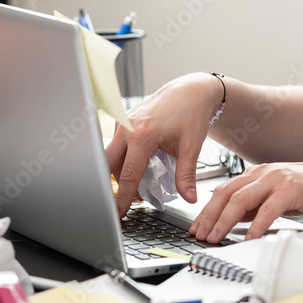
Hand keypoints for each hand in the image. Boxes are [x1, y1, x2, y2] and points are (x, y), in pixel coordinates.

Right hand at [106, 74, 221, 216]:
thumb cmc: (192, 113)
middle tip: (129, 200)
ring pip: (111, 155)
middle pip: (110, 166)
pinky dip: (124, 158)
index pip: (128, 175)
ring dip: (121, 171)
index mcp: (142, 135)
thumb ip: (186, 175)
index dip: (124, 197)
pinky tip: (139, 164)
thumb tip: (189, 197)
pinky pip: (116, 144)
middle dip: (117, 184)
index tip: (120, 212)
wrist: (191, 90)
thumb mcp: (191, 146)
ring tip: (140, 182)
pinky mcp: (123, 119)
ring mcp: (123, 121)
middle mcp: (127, 127)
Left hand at [188, 160, 302, 241]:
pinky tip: (248, 237)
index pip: (222, 191)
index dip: (206, 210)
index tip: (196, 227)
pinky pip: (267, 209)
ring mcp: (274, 180)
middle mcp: (261, 174)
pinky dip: (256, 225)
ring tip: (216, 236)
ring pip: (241, 200)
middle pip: (226, 194)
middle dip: (209, 216)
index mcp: (254, 174)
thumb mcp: (272, 196)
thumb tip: (233, 219)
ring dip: (225, 221)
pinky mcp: (290, 190)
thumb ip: (253, 205)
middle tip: (200, 234)